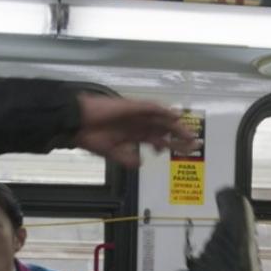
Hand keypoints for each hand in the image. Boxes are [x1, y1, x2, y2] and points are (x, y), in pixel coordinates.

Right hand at [74, 94, 199, 167]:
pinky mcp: (129, 107)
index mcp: (134, 134)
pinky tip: (174, 115)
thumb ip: (127, 158)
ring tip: (190, 133)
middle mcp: (138, 123)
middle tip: (196, 143)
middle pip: (165, 129)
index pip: (159, 139)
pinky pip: (150, 107)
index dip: (172, 145)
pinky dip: (162, 111)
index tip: (184, 152)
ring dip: (176, 125)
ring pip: (161, 118)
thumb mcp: (112, 153)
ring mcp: (135, 114)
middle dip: (180, 136)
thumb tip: (141, 163)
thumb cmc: (89, 135)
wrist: (75, 123)